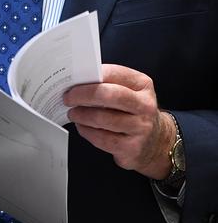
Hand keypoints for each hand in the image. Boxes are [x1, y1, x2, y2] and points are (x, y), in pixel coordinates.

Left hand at [64, 64, 175, 178]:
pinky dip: (86, 131)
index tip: (73, 80)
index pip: (114, 74)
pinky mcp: (131, 147)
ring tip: (72, 113)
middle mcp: (145, 105)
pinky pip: (102, 138)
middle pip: (109, 95)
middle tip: (68, 97)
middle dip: (83, 95)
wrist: (155, 141)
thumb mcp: (129, 92)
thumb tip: (78, 81)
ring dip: (81, 115)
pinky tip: (82, 127)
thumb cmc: (133, 111)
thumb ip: (108, 84)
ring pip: (102, 119)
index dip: (91, 76)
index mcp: (143, 85)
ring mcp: (140, 128)